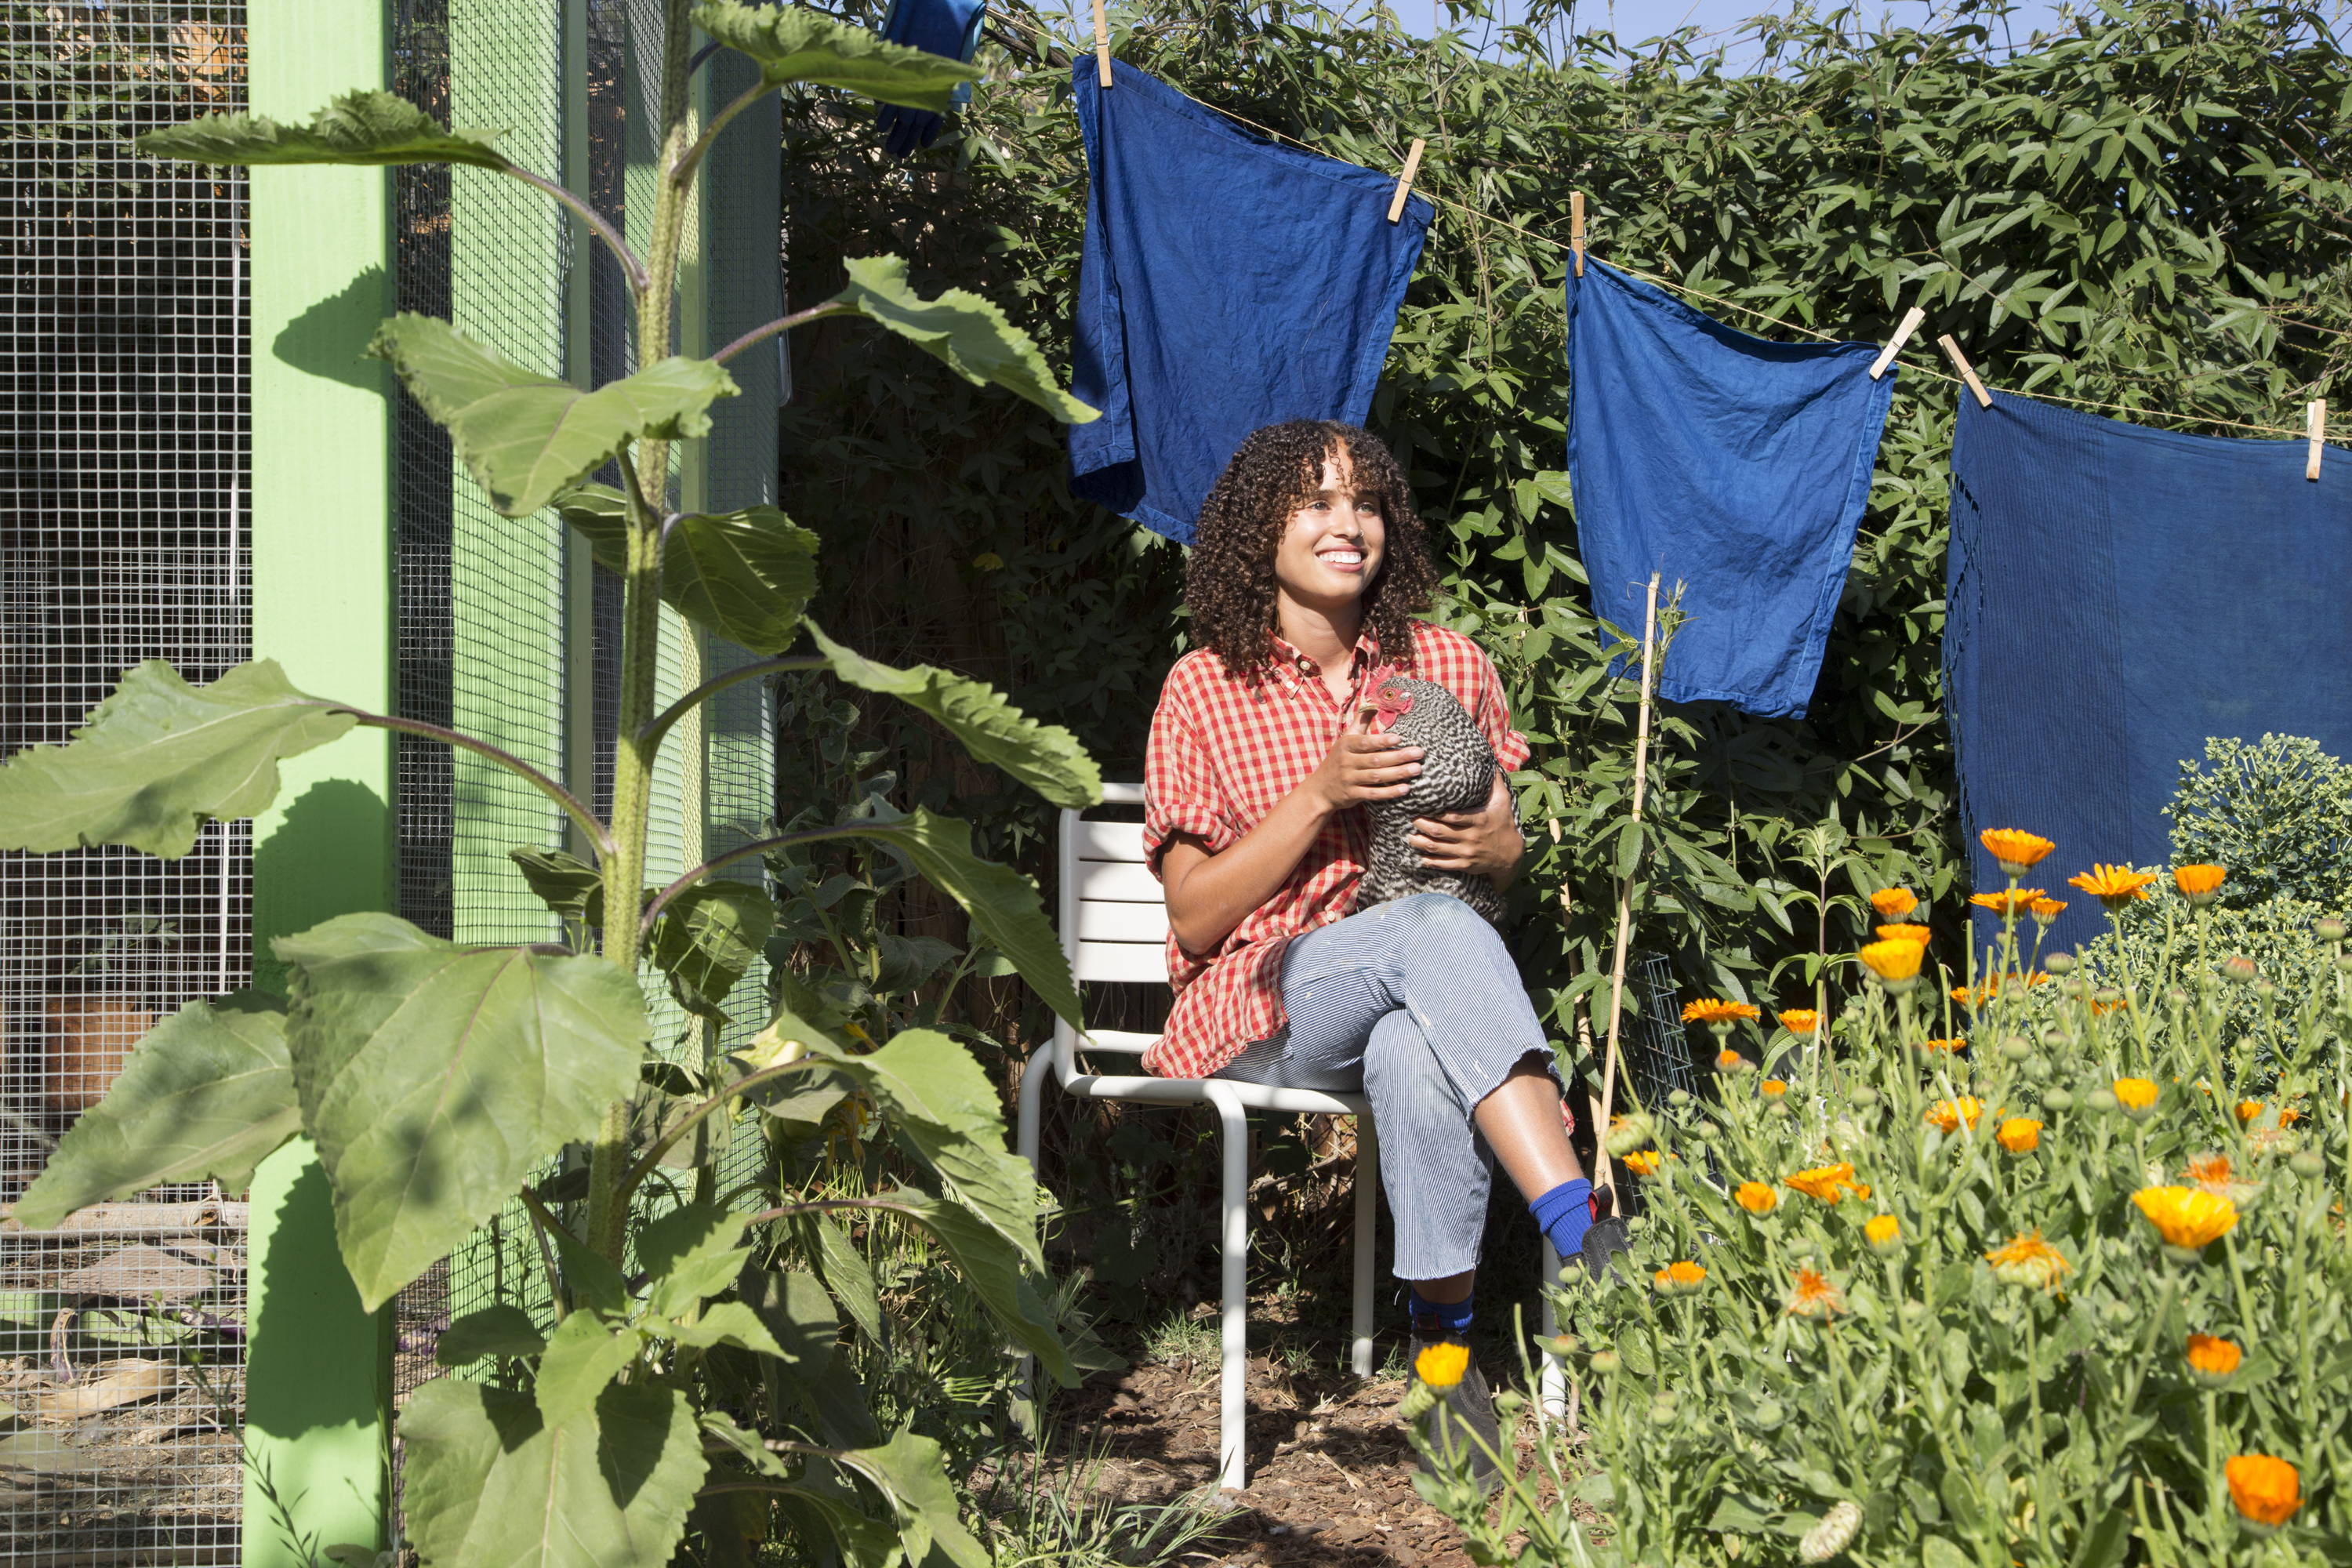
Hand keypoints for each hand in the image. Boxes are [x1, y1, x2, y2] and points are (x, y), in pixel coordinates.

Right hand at [1308, 711, 1422, 812]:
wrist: (1320, 789)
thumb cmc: (1338, 760)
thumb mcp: (1346, 739)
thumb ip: (1361, 722)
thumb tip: (1374, 703)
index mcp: (1346, 745)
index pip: (1365, 742)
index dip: (1382, 741)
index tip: (1399, 738)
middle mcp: (1347, 762)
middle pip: (1375, 760)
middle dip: (1398, 756)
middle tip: (1419, 753)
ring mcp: (1349, 779)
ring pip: (1376, 776)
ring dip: (1398, 773)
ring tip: (1417, 769)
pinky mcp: (1353, 795)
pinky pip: (1374, 794)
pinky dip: (1390, 792)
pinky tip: (1405, 789)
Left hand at [1408, 773, 1522, 879]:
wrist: (1510, 855)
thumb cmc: (1503, 823)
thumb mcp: (1503, 801)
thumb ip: (1495, 781)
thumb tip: (1490, 759)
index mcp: (1479, 820)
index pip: (1454, 817)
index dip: (1437, 813)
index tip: (1423, 806)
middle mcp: (1472, 837)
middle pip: (1441, 832)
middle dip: (1423, 825)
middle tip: (1411, 818)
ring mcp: (1467, 853)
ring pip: (1439, 849)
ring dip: (1421, 843)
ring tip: (1409, 836)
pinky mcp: (1465, 865)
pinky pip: (1444, 864)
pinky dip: (1430, 861)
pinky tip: (1419, 856)